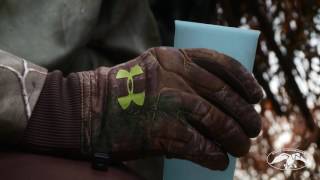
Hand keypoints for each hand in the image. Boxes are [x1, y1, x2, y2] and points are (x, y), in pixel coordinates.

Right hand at [79, 47, 262, 169]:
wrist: (89, 110)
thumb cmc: (122, 93)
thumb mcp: (152, 70)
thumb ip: (180, 76)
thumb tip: (215, 100)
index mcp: (172, 57)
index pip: (220, 64)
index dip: (245, 81)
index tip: (257, 96)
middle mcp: (174, 76)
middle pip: (224, 96)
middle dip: (245, 115)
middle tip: (252, 128)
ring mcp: (169, 103)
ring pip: (217, 122)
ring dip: (235, 139)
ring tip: (240, 148)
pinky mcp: (163, 132)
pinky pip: (200, 146)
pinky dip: (215, 157)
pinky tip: (219, 161)